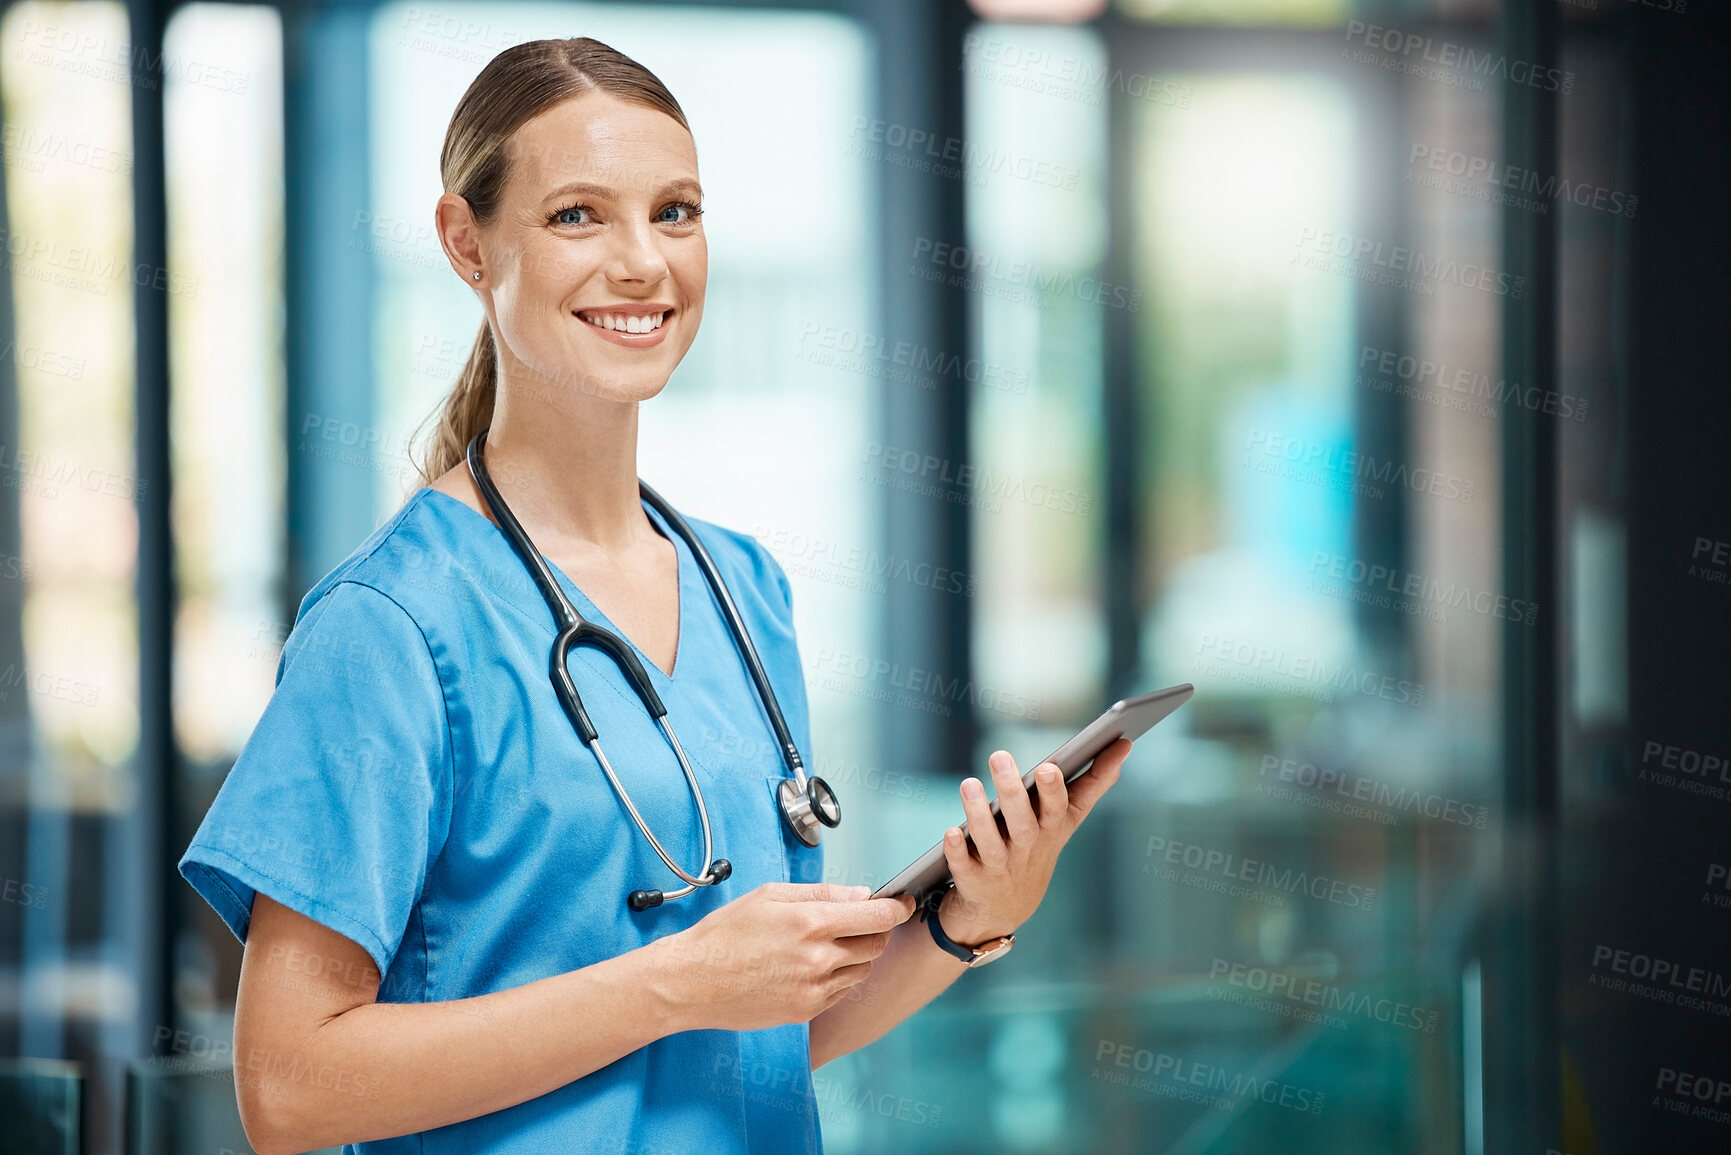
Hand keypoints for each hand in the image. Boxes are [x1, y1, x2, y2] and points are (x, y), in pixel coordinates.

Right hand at [646, 882, 914, 1031]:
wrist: (691, 982)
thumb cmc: (724, 935)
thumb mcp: (770, 895)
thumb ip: (821, 893)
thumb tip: (861, 894)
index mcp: (809, 922)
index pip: (877, 916)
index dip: (897, 908)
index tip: (903, 902)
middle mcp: (817, 958)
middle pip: (876, 944)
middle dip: (877, 929)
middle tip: (862, 920)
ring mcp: (813, 989)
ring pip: (861, 969)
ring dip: (857, 954)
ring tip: (828, 943)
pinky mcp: (806, 1010)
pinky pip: (841, 991)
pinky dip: (838, 976)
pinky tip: (812, 965)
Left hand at [936, 738, 1132, 946]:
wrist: (1005, 908)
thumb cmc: (1037, 844)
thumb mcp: (1066, 817)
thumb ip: (1095, 782)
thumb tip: (1125, 744)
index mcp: (1051, 829)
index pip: (1058, 808)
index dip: (1054, 790)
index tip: (1048, 767)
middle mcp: (1027, 849)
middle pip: (1022, 822)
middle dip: (1012, 792)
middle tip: (998, 756)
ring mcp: (1000, 867)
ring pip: (990, 842)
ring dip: (978, 814)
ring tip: (968, 784)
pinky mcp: (973, 881)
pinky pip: (964, 866)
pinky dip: (958, 850)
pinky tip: (951, 832)